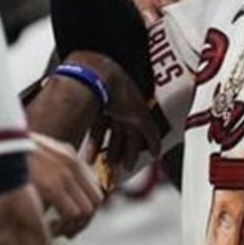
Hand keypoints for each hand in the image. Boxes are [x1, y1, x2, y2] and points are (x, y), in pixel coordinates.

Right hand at [28, 131, 102, 236]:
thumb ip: (47, 170)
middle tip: (66, 231)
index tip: (71, 219)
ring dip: (73, 226)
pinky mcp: (53, 185)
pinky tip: (47, 229)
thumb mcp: (32, 157)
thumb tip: (49, 196)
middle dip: (83, 220)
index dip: (86, 206)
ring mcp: (65, 173)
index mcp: (69, 154)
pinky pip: (72, 214)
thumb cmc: (5, 155)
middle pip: (96, 200)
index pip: (93, 185)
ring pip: (87, 211)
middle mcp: (72, 163)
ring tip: (55, 231)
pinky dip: (62, 227)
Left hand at [64, 50, 160, 175]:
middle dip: (119, 152)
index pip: (139, 129)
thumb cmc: (118, 89)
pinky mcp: (86, 107)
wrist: (94, 76)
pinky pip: (89, 130)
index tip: (133, 163)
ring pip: (104, 133)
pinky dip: (90, 144)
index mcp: (135, 104)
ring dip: (102, 151)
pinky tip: (86, 155)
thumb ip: (150, 134)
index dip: (139, 147)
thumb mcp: (140, 115)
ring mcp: (102, 105)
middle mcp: (119, 104)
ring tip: (97, 166)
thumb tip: (157, 149)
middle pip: (121, 133)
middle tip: (117, 168)